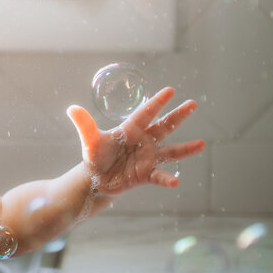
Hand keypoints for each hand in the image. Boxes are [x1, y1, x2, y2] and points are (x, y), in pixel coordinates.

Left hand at [67, 86, 204, 194]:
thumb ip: (85, 125)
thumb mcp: (90, 142)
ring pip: (170, 151)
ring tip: (202, 144)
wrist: (96, 179)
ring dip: (186, 148)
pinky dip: (167, 179)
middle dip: (178, 116)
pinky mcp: (146, 174)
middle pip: (164, 126)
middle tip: (193, 104)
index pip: (146, 113)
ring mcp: (148, 158)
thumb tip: (71, 108)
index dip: (157, 102)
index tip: (170, 90)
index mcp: (131, 129)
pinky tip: (175, 182)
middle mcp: (144, 142)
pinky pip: (160, 175)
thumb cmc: (95, 157)